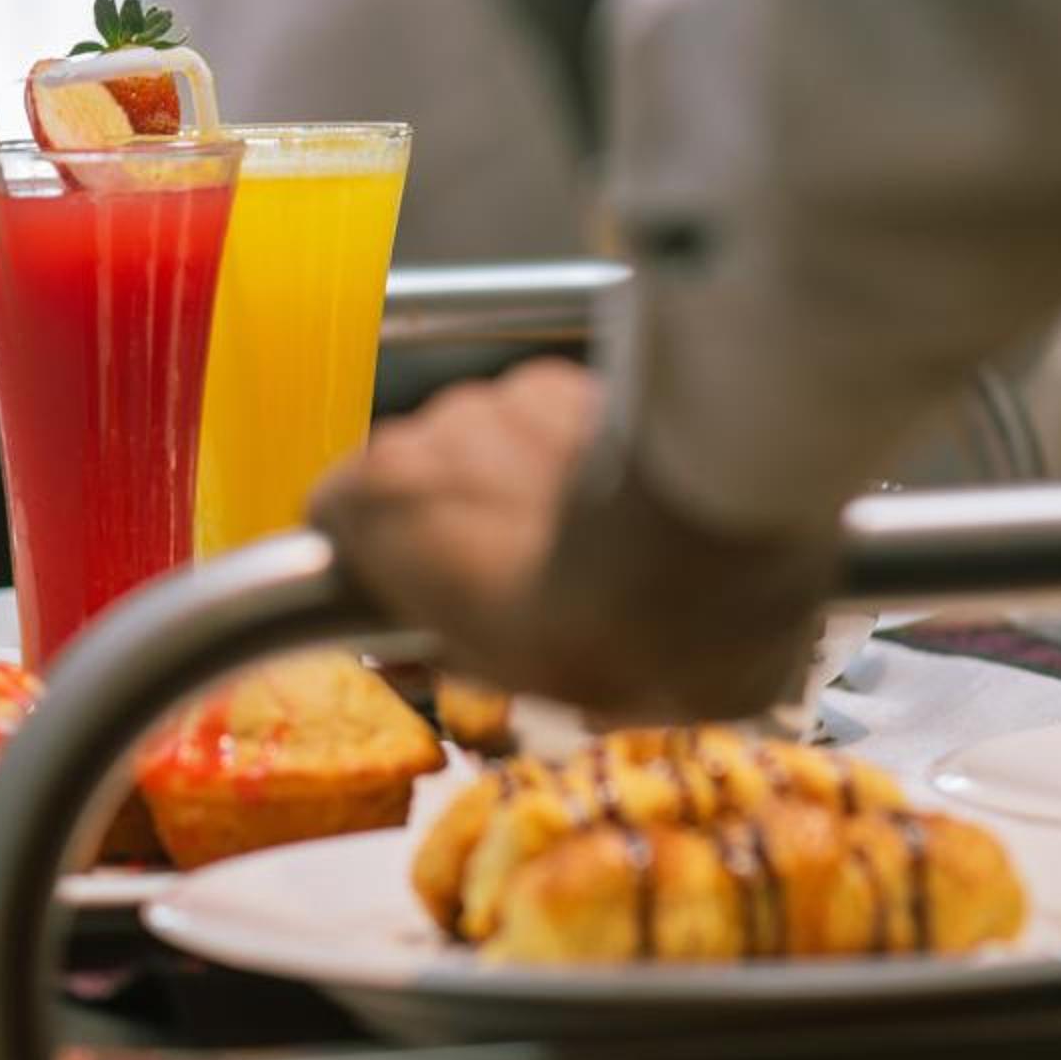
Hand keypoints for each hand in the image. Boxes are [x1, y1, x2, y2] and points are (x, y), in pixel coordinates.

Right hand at [308, 359, 832, 721]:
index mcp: (385, 506)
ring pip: (486, 442)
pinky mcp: (577, 373)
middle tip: (514, 585)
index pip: (328, 517)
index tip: (408, 600)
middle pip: (416, 478)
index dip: (369, 562)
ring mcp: (504, 395)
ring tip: (583, 543)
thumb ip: (465, 649)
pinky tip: (623, 500)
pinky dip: (569, 452)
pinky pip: (547, 418)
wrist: (733, 528)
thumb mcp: (526, 686)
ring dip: (514, 484)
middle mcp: (429, 432)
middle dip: (455, 524)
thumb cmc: (616, 627)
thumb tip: (472, 644)